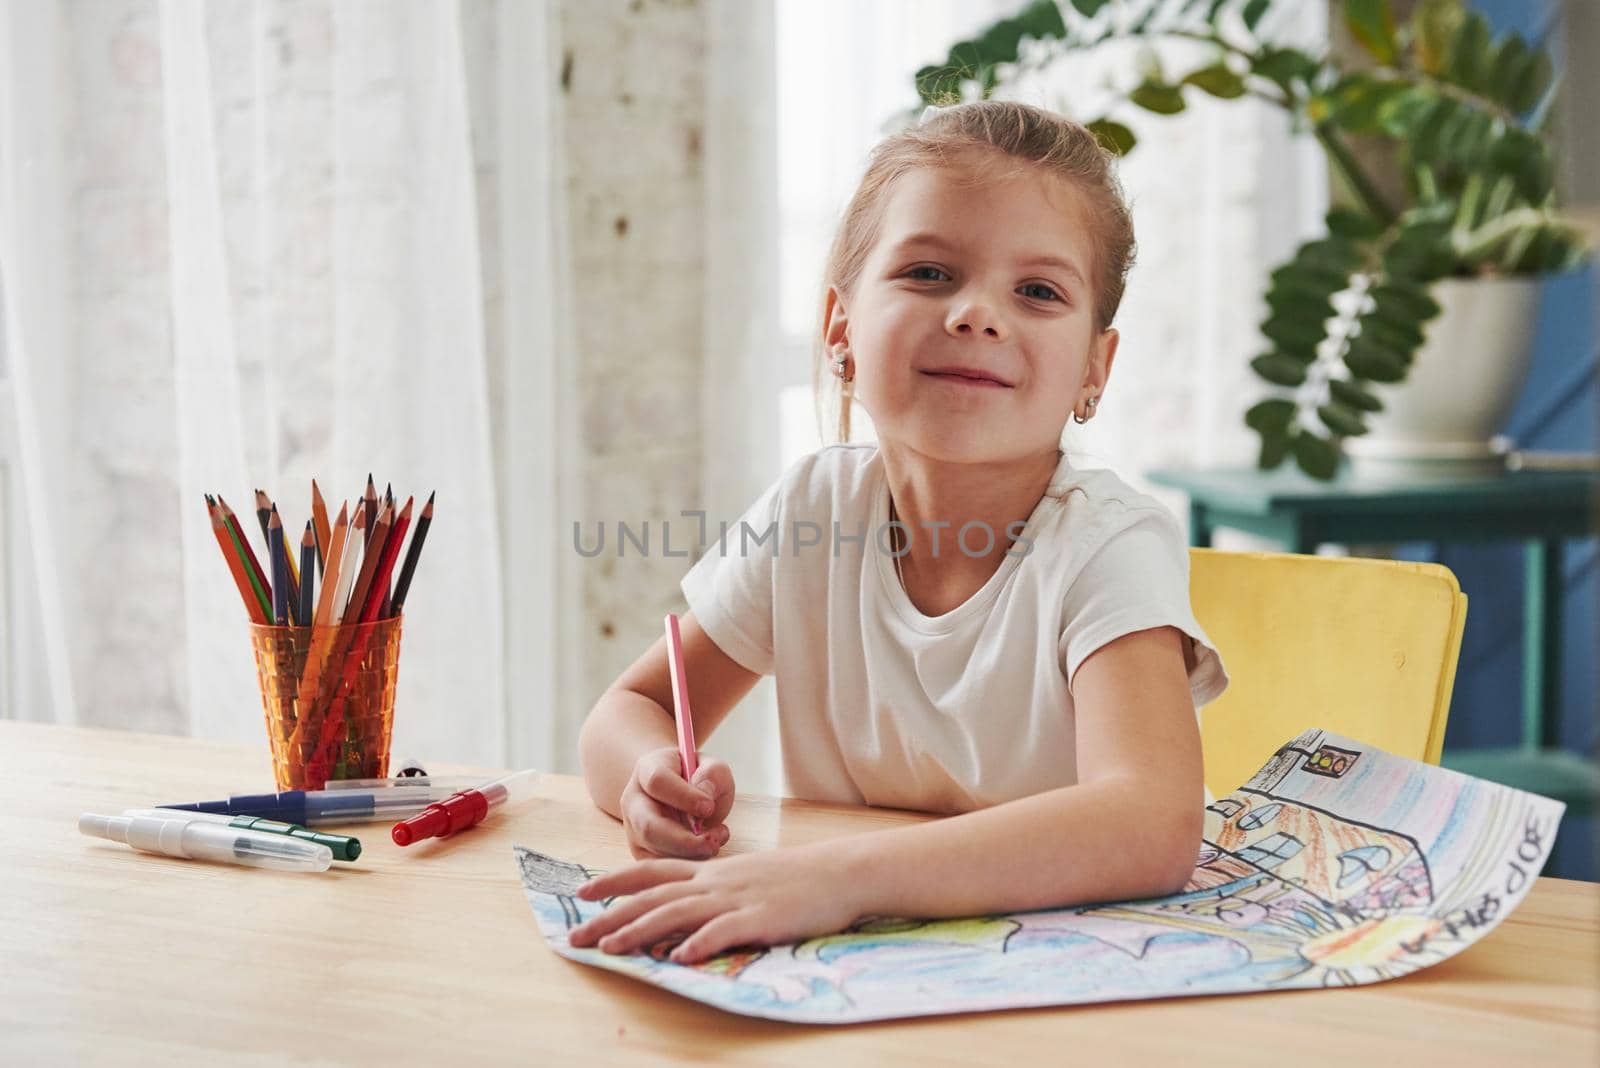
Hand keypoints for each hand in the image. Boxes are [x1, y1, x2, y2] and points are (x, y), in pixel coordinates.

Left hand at [567, 845, 862, 964]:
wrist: (841, 871)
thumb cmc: (796, 879)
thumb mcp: (747, 879)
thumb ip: (715, 895)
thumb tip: (683, 923)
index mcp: (711, 872)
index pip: (652, 872)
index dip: (615, 882)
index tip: (582, 893)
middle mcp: (715, 882)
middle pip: (653, 897)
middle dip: (610, 916)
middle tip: (574, 935)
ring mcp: (737, 899)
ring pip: (678, 913)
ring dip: (641, 930)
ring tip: (610, 948)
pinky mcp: (762, 918)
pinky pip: (726, 931)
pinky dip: (702, 943)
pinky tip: (681, 959)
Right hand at [619, 747, 735, 859]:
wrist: (681, 793)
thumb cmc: (697, 778)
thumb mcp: (711, 767)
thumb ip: (712, 774)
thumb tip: (705, 796)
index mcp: (647, 769)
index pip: (657, 782)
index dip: (684, 797)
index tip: (709, 807)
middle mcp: (633, 801)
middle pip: (648, 826)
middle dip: (684, 841)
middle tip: (714, 840)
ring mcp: (634, 829)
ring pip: (655, 852)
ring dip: (691, 853)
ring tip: (716, 838)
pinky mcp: (642, 853)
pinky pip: (662, 866)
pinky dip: (688, 863)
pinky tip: (705, 849)